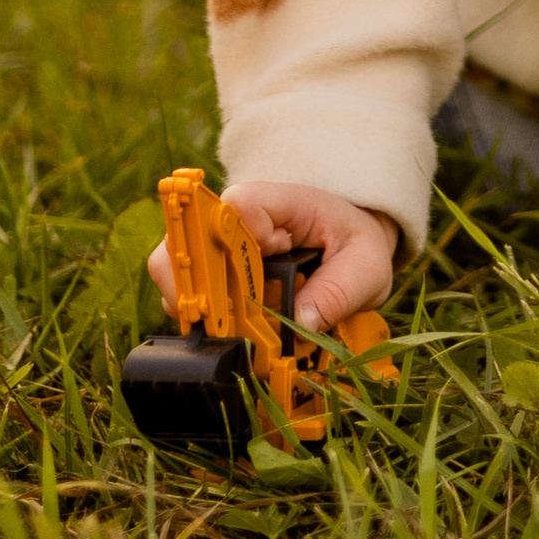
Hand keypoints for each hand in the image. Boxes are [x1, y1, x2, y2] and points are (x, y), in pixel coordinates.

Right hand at [147, 181, 397, 334]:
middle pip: (188, 238)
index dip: (240, 237)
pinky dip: (198, 320)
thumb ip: (341, 290)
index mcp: (278, 203)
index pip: (240, 202)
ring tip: (232, 332)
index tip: (260, 269)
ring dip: (195, 305)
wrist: (345, 246)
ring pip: (172, 267)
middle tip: (232, 321)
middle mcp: (235, 220)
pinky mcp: (207, 274)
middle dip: (202, 285)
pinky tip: (228, 335)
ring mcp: (215, 246)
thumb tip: (303, 322)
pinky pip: (181, 294)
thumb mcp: (366, 265)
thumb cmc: (352, 247)